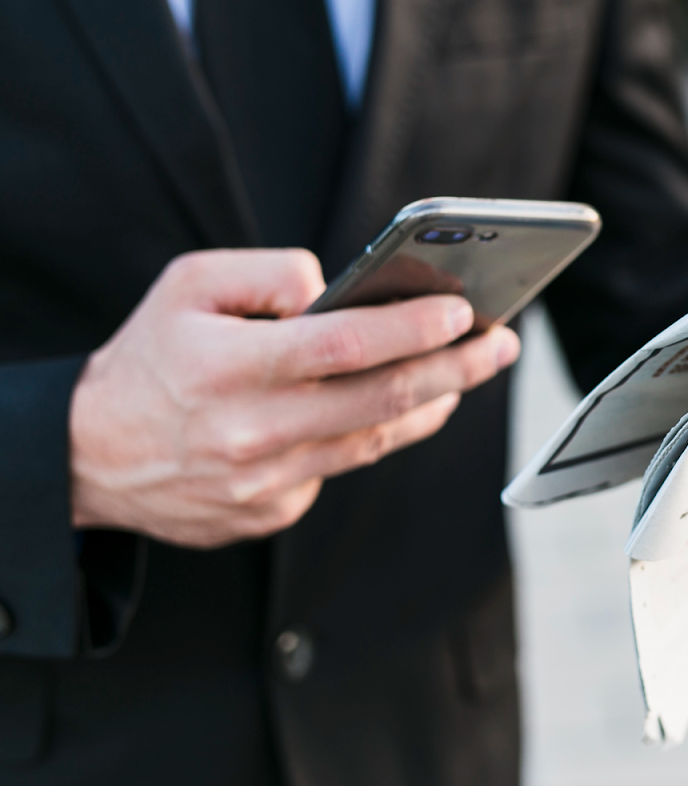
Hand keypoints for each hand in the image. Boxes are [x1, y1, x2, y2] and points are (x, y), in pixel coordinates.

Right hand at [69, 249, 520, 548]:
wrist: (88, 457)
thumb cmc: (150, 357)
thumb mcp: (188, 285)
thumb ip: (269, 272)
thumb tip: (336, 287)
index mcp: (232, 365)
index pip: (346, 344)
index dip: (415, 328)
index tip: (466, 311)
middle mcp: (254, 428)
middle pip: (384, 399)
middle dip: (458, 368)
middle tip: (502, 343)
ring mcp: (265, 481)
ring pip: (375, 440)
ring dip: (433, 403)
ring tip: (469, 369)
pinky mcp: (271, 513)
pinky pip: (340, 468)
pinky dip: (371, 435)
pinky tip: (397, 408)